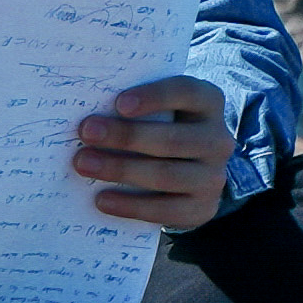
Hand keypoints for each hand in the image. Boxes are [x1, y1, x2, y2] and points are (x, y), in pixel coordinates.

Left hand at [71, 77, 231, 231]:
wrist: (191, 175)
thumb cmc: (164, 130)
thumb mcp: (161, 111)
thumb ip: (137, 107)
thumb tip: (93, 113)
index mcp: (209, 103)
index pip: (187, 92)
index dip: (155, 97)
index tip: (118, 103)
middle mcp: (218, 140)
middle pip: (172, 139)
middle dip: (126, 136)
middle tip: (86, 132)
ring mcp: (214, 177)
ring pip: (167, 175)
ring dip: (120, 170)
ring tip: (84, 164)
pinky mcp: (203, 208)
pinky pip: (165, 210)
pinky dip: (130, 205)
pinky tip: (101, 199)